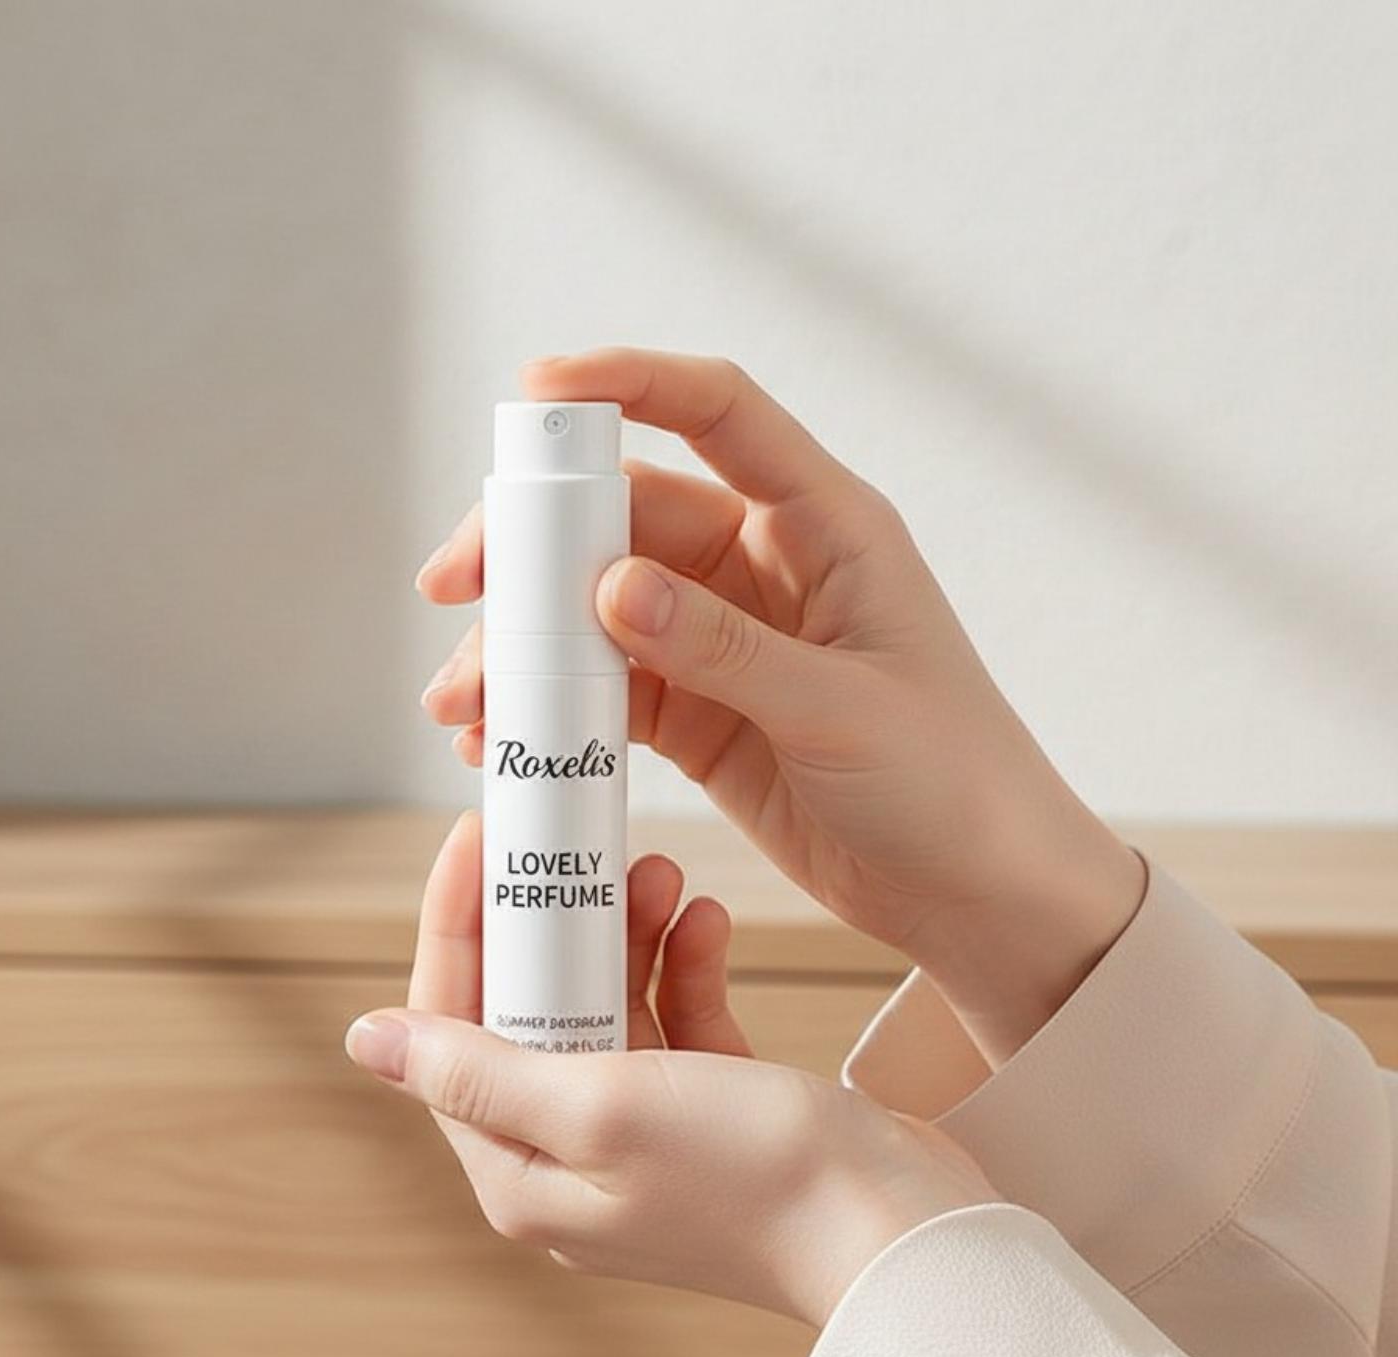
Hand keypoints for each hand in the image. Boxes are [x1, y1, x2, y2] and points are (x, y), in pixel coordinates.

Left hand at [343, 811, 994, 1325]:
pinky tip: (708, 921)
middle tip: (579, 845)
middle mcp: (571, 1160)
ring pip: (606, 1007)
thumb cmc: (754, 1179)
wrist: (899, 1230)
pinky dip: (686, 969)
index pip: (451, 1029)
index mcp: (522, 1172)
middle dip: (554, 924)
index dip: (458, 926)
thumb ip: (478, 1070)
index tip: (480, 838)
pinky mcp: (708, 1116)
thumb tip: (365, 1039)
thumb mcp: (600, 1107)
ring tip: (660, 874)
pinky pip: (675, 1022)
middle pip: (529, 1012)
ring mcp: (643, 1139)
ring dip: (628, 936)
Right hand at [418, 349, 1144, 1063]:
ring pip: (599, 607)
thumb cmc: (955, 783)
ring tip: (463, 700)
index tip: (535, 392)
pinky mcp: (702, 714)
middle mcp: (766, 568)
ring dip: (527, 641)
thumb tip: (608, 587)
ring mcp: (727, 642)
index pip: (721, 414)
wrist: (980, 894)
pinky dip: (552, 707)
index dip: (627, 384)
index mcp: (825, 527)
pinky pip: (609, 688)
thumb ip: (724, 648)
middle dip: (532, 544)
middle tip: (454, 584)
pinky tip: (501, 738)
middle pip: (625, 516)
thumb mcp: (841, 710)